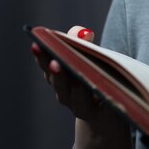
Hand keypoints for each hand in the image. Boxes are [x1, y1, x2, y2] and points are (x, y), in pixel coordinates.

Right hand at [31, 26, 134, 148]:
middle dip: (56, 73)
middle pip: (59, 84)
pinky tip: (102, 90)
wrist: (112, 110)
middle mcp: (67, 95)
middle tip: (54, 63)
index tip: (36, 44)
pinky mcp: (102, 116)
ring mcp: (82, 107)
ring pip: (77, 99)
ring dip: (78, 90)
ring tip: (78, 80)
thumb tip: (84, 33)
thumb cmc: (96, 76)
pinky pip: (101, 108)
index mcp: (60, 78)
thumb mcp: (89, 56)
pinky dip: (102, 99)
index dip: (42, 57)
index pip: (47, 66)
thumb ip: (82, 42)